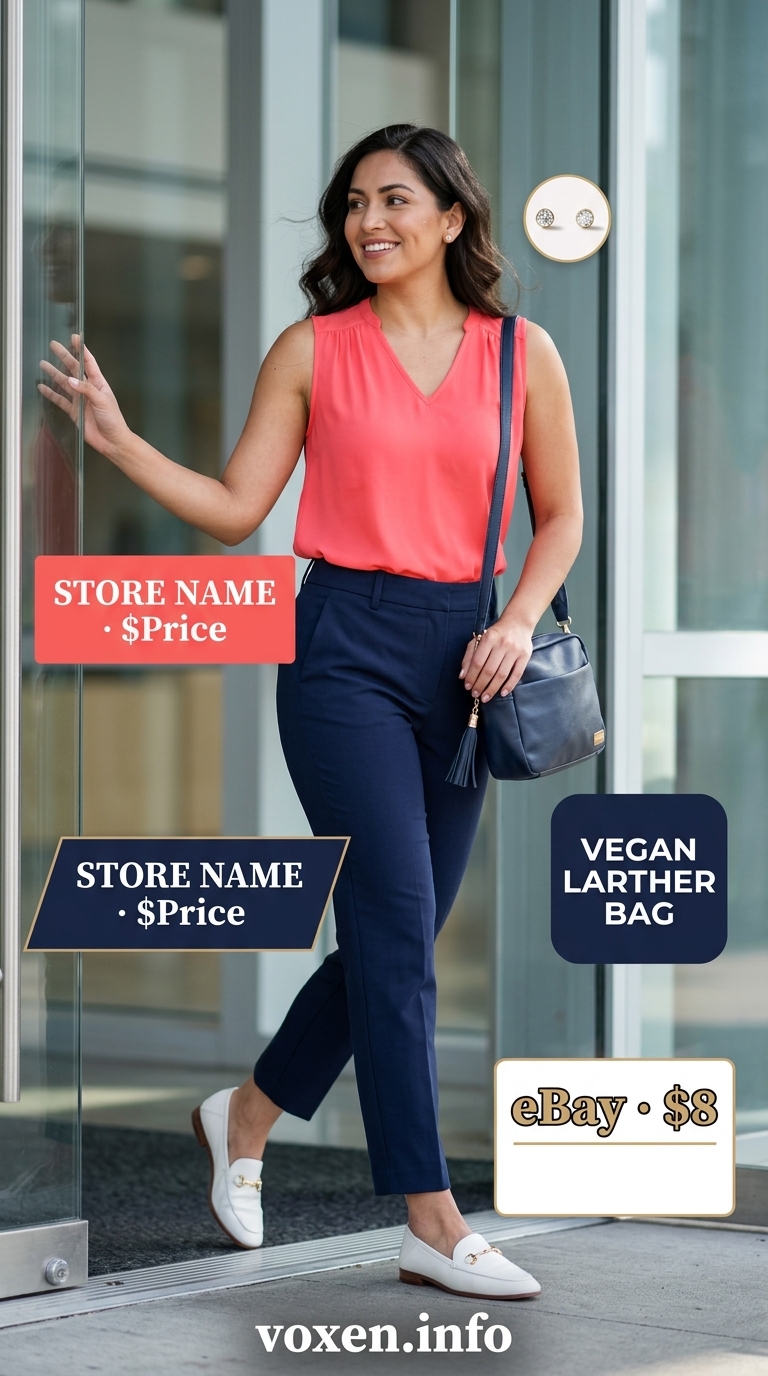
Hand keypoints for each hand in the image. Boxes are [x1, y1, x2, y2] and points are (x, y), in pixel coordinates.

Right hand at [38, 335, 131, 457]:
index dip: (81, 350)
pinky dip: (51, 394)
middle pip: (73, 368)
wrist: (112, 440)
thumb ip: (85, 389)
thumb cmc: (113, 420)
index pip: (89, 362)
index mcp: (98, 383)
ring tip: (43, 364)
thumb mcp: (102, 401)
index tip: (74, 337)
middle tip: (53, 345)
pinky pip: (60, 400)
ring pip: (64, 383)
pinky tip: (42, 387)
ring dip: (54, 373)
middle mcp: (88, 389)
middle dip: (64, 356)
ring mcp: (80, 399)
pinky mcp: (74, 411)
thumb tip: (69, 380)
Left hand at [459, 616, 532, 700]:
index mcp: (489, 638)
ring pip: (502, 674)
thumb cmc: (496, 634)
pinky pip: (517, 674)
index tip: (467, 686)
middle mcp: (502, 644)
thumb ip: (469, 656)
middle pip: (489, 670)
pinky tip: (502, 693)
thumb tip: (463, 675)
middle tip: (475, 694)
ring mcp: (515, 650)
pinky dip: (509, 685)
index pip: (477, 662)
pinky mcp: (525, 656)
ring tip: (485, 697)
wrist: (518, 623)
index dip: (471, 676)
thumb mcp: (479, 639)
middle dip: (480, 685)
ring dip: (492, 688)